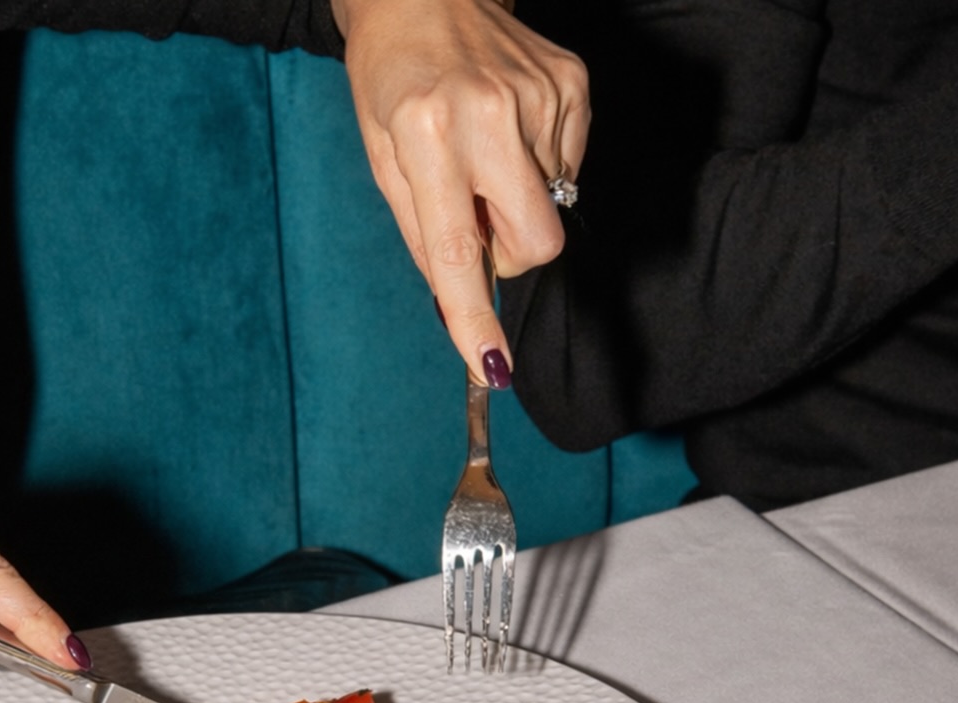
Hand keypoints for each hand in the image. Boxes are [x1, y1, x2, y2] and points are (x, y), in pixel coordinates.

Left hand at [331, 0, 588, 384]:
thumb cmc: (394, 80)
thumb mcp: (384, 160)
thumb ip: (423, 236)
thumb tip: (460, 305)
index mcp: (429, 136)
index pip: (459, 251)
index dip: (476, 317)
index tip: (493, 367)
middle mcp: (490, 114)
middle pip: (537, 244)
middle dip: (512, 254)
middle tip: (478, 217)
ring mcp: (541, 95)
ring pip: (551, 209)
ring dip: (517, 200)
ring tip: (483, 151)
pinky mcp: (573, 83)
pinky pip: (568, 169)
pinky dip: (538, 166)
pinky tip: (508, 131)